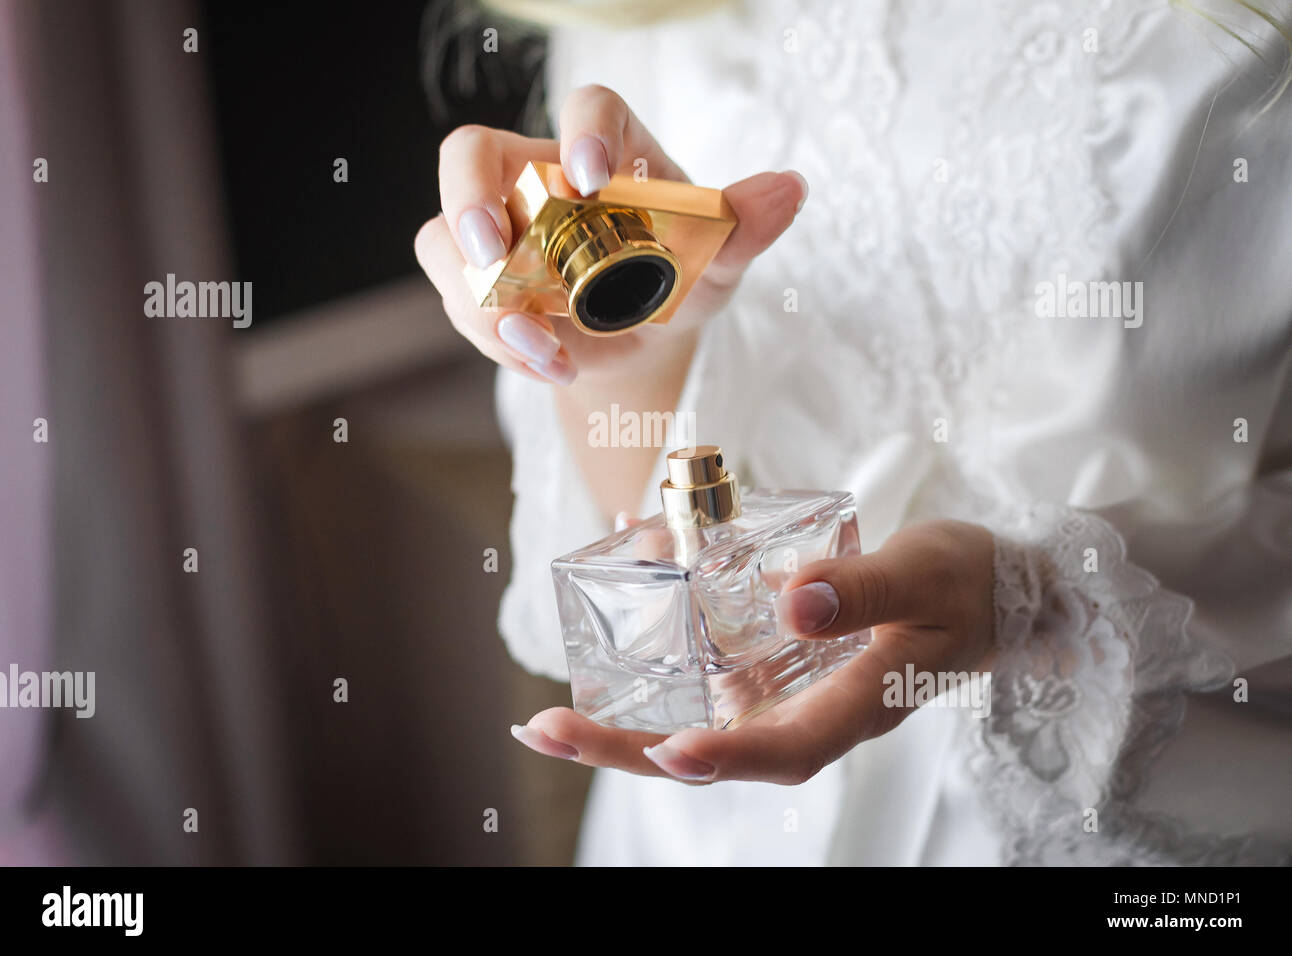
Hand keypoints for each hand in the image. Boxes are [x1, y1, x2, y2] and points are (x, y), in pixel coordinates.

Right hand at [414, 84, 807, 386]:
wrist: (650, 333)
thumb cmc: (682, 273)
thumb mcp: (719, 257)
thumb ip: (744, 225)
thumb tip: (788, 190)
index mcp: (609, 149)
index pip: (587, 109)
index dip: (581, 132)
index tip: (589, 174)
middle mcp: (539, 176)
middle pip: (470, 155)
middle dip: (467, 199)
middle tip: (491, 253)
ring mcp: (500, 228)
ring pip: (447, 241)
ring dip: (482, 300)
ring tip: (545, 349)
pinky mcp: (478, 279)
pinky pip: (460, 301)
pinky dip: (498, 341)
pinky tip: (550, 364)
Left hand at [511, 520, 996, 784]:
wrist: (985, 588)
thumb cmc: (964, 582)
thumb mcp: (925, 573)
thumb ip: (864, 590)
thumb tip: (793, 602)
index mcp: (858, 705)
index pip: (788, 746)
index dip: (728, 755)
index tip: (669, 751)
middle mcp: (813, 711)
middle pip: (716, 749)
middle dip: (630, 749)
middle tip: (550, 733)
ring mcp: (790, 692)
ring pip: (700, 720)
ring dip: (626, 722)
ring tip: (551, 719)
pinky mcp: (777, 664)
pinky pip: (710, 674)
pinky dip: (660, 660)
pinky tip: (615, 634)